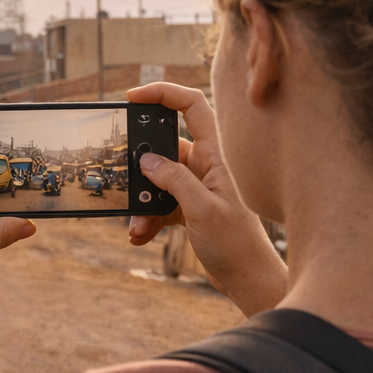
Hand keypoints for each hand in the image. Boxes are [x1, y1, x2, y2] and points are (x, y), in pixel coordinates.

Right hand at [123, 83, 286, 314]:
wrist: (248, 279)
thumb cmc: (237, 244)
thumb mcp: (202, 210)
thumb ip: (174, 180)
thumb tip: (147, 160)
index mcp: (215, 156)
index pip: (192, 107)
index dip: (164, 93)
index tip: (134, 98)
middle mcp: (206, 166)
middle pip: (164, 147)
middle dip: (140, 166)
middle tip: (124, 180)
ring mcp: (196, 187)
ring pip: (158, 181)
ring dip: (142, 202)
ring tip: (136, 225)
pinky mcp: (189, 207)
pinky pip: (160, 204)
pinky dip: (147, 219)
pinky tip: (140, 236)